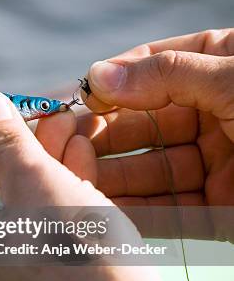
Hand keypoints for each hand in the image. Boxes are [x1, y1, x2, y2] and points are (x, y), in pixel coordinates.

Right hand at [79, 29, 233, 205]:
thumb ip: (168, 74)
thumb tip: (98, 75)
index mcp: (223, 70)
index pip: (155, 69)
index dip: (115, 82)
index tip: (82, 97)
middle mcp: (216, 116)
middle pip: (143, 125)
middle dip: (101, 134)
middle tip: (63, 141)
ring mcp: (217, 165)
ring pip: (148, 171)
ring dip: (108, 174)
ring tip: (73, 171)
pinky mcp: (219, 209)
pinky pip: (168, 212)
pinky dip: (133, 211)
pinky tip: (99, 204)